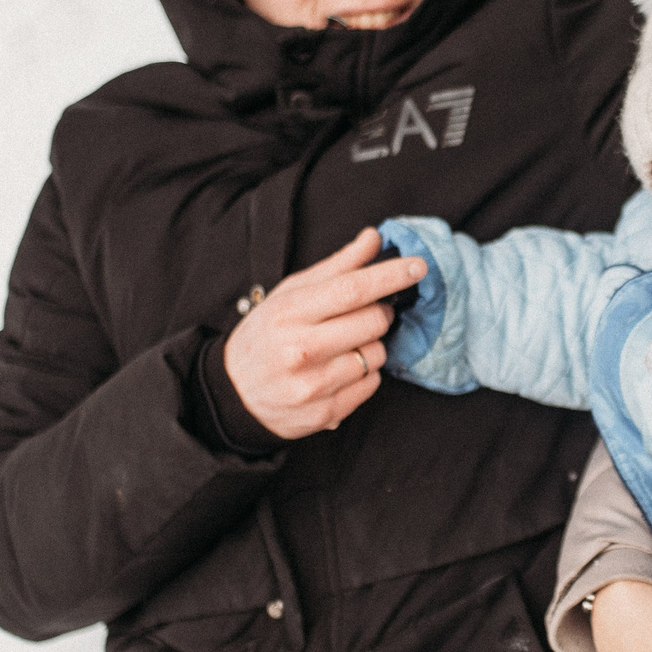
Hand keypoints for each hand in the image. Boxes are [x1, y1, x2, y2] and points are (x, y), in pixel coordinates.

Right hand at [222, 228, 424, 438]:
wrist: (233, 393)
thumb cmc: (266, 334)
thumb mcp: (290, 294)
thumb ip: (337, 267)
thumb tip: (374, 237)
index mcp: (289, 312)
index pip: (352, 289)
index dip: (391, 275)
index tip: (418, 266)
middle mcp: (300, 350)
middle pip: (373, 322)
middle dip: (381, 312)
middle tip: (369, 312)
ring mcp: (312, 386)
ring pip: (377, 355)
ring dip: (372, 345)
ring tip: (345, 345)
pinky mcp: (324, 413)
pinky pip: (371, 384)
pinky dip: (366, 373)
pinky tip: (341, 370)